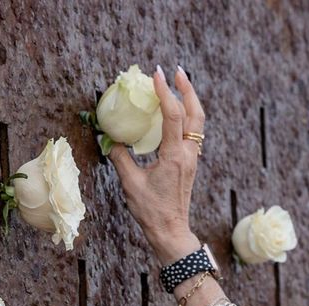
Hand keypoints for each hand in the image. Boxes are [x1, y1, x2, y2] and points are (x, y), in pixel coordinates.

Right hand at [107, 65, 205, 265]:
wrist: (171, 232)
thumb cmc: (151, 212)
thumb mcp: (131, 184)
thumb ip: (121, 159)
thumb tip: (110, 141)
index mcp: (174, 156)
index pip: (173, 116)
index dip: (165, 93)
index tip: (155, 75)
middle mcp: (188, 154)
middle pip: (195, 113)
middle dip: (186, 89)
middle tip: (175, 71)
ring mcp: (191, 159)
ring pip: (198, 122)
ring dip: (190, 100)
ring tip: (178, 85)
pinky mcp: (189, 164)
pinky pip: (193, 133)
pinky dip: (187, 116)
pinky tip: (175, 113)